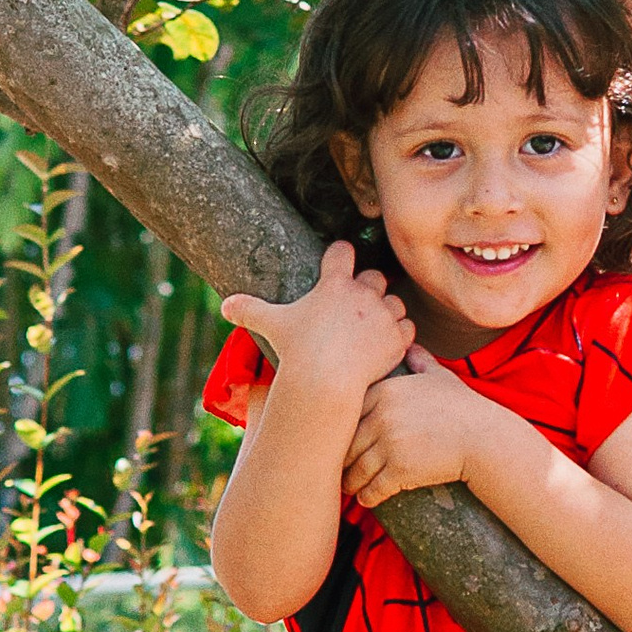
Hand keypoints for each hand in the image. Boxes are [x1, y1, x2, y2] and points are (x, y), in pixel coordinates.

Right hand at [222, 244, 411, 411]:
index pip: (342, 252)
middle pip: (375, 276)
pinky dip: (400, 334)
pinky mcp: (397, 338)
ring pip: (395, 302)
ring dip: (387, 311)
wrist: (325, 380)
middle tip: (357, 304)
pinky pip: (407, 327)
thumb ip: (249, 311)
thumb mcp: (270, 325)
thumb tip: (223, 306)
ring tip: (374, 326)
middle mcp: (363, 294)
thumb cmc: (297, 350)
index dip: (341, 254)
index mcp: (335, 283)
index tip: (341, 258)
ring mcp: (383, 315)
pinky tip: (388, 342)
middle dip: (368, 286)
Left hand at [342, 351, 481, 505]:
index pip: (349, 413)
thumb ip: (420, 360)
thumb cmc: (463, 407)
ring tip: (350, 487)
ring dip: (351, 482)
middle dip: (342, 459)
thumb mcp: (440, 377)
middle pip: (348, 443)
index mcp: (385, 392)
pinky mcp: (400, 470)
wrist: (484, 438)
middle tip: (339, 469)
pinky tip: (367, 499)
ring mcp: (390, 444)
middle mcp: (382, 417)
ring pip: (357, 469)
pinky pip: (374, 488)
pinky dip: (368, 496)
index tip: (341, 441)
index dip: (343, 430)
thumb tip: (411, 344)